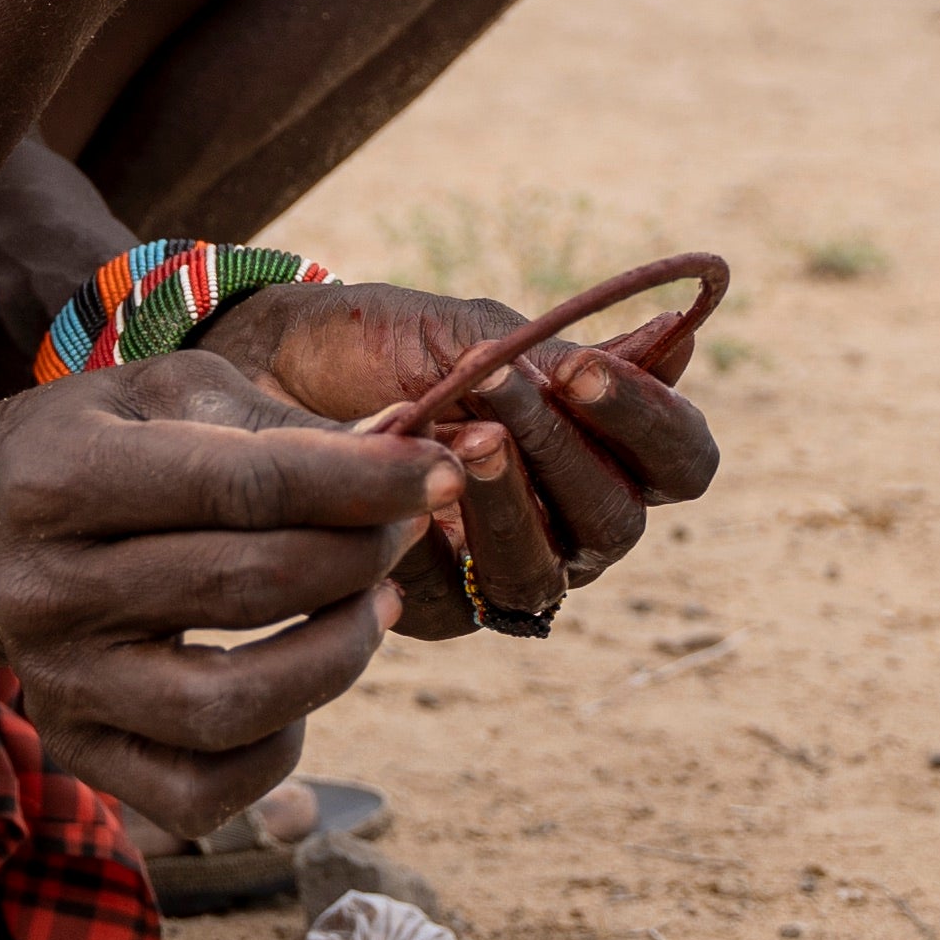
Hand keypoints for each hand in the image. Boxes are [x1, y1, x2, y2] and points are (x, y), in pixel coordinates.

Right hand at [0, 350, 443, 836]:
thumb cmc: (93, 446)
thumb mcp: (160, 393)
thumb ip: (271, 420)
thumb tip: (405, 450)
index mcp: (59, 476)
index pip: (243, 485)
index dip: (361, 482)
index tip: (439, 472)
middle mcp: (47, 586)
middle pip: (251, 587)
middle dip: (361, 554)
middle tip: (403, 528)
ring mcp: (59, 681)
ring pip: (231, 707)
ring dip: (337, 656)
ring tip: (372, 606)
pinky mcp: (77, 748)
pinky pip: (201, 791)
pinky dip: (280, 751)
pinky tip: (302, 688)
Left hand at [195, 278, 720, 633]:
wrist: (260, 367)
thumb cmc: (379, 342)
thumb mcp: (465, 330)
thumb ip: (556, 350)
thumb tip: (675, 344)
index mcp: (601, 445)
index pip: (680, 459)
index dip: (650, 421)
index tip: (584, 368)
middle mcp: (571, 520)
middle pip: (618, 518)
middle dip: (566, 450)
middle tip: (503, 389)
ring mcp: (508, 569)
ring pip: (546, 566)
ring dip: (507, 499)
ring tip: (460, 437)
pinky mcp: (441, 609)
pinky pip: (460, 599)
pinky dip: (432, 544)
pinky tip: (398, 500)